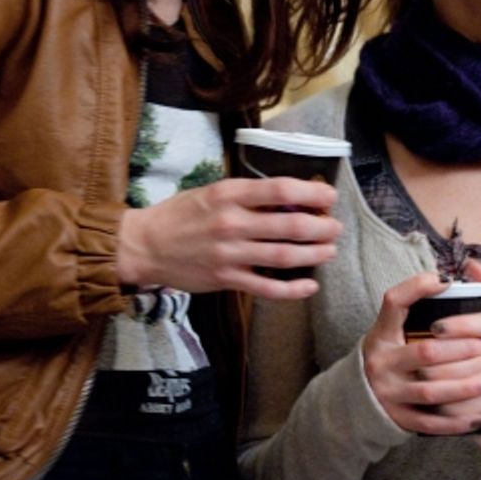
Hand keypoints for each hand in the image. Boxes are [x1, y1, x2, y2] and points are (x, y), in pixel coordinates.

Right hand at [116, 176, 341, 298]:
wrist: (145, 245)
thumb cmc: (181, 214)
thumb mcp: (213, 192)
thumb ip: (247, 195)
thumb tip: (288, 196)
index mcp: (230, 194)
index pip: (280, 190)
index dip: (311, 192)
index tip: (329, 195)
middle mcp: (232, 223)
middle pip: (289, 225)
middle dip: (321, 227)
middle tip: (335, 227)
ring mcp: (230, 254)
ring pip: (284, 256)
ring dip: (314, 254)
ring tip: (329, 251)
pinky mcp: (226, 279)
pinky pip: (266, 287)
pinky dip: (292, 289)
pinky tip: (309, 286)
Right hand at [362, 271, 480, 435]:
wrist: (357, 398)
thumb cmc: (388, 356)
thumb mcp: (390, 330)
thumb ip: (413, 309)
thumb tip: (448, 280)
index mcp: (381, 334)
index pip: (394, 302)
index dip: (419, 288)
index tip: (448, 280)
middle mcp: (383, 362)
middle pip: (425, 352)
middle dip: (461, 349)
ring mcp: (389, 393)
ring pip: (431, 391)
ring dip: (464, 387)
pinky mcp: (398, 418)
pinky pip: (430, 423)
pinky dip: (455, 422)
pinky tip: (478, 417)